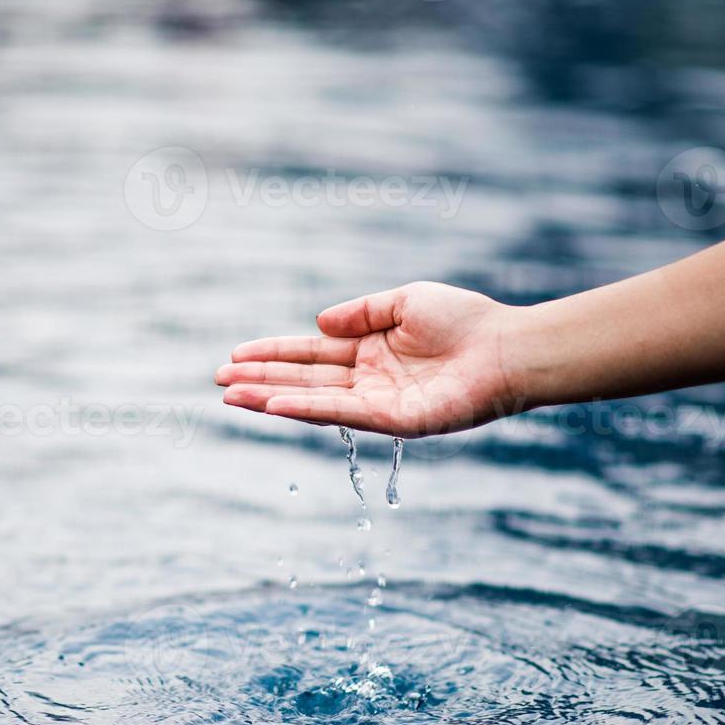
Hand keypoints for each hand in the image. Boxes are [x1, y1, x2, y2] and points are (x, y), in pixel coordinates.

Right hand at [215, 281, 521, 437]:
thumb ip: (360, 313)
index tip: (236, 355)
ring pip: (313, 400)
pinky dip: (306, 410)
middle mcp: (368, 381)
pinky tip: (274, 406)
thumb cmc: (466, 321)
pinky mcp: (395, 422)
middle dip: (259, 380)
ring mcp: (379, 404)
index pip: (310, 355)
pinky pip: (342, 414)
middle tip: (218, 380)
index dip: (273, 355)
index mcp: (370, 351)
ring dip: (270, 399)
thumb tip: (318, 325)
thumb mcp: (404, 302)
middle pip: (302, 381)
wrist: (506, 347)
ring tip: (231, 396)